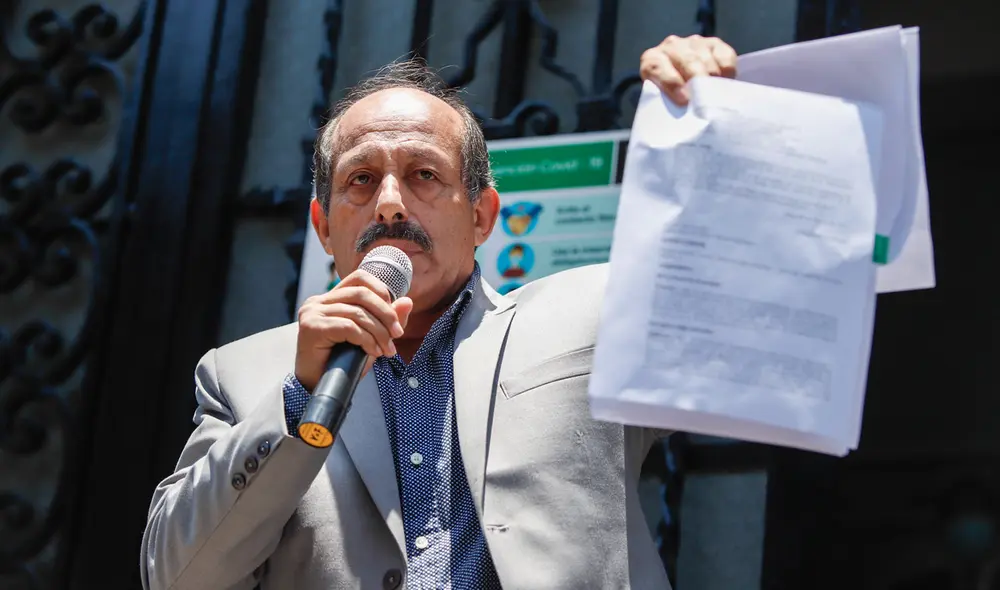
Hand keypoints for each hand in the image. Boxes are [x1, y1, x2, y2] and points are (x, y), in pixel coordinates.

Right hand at [296, 269, 413, 390]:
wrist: (318, 386)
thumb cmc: (341, 362)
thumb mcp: (370, 338)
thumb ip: (386, 320)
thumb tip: (408, 301)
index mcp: (331, 298)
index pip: (359, 278)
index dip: (381, 291)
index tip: (393, 315)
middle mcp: (318, 301)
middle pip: (361, 293)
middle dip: (386, 314)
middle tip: (397, 334)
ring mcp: (313, 313)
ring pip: (357, 312)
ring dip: (379, 332)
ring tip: (386, 349)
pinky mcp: (311, 327)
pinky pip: (348, 327)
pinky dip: (366, 339)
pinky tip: (372, 351)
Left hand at [639, 34, 737, 104]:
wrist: (684, 84)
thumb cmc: (670, 98)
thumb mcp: (661, 101)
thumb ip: (665, 104)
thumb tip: (680, 118)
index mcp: (651, 60)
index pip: (658, 67)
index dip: (671, 83)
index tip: (684, 100)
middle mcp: (671, 46)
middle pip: (686, 60)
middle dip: (696, 80)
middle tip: (705, 99)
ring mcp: (694, 42)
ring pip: (706, 59)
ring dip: (713, 79)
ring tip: (716, 96)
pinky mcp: (714, 43)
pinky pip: (724, 56)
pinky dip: (727, 71)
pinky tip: (726, 84)